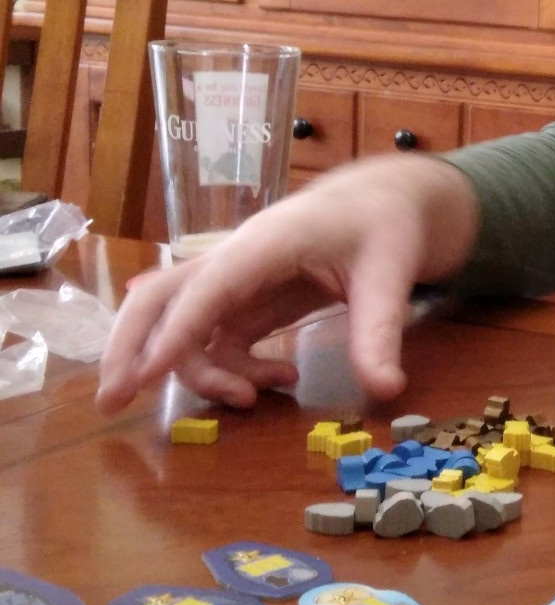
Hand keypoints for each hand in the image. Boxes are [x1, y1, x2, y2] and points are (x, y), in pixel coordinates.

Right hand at [96, 154, 479, 414]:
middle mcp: (235, 259)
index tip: (143, 377)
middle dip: (130, 348)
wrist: (386, 201)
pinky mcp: (246, 300)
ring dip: (201, 371)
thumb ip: (381, 333)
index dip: (175, 333)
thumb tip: (386, 389)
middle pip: (158, 297)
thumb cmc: (383, 225)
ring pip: (181, 325)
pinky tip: (281, 376)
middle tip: (112, 402)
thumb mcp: (391, 276)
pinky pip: (216, 340)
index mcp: (266, 243)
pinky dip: (233, 368)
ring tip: (252, 398)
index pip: (207, 289)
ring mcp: (235, 281)